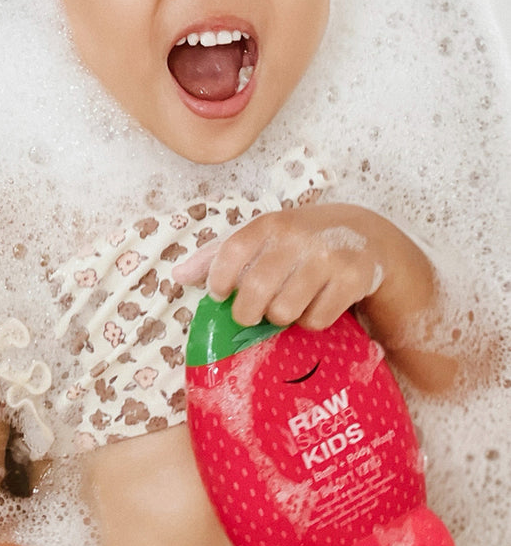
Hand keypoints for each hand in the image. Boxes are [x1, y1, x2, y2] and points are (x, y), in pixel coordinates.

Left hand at [182, 203, 389, 331]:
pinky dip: (311, 321)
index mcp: (271, 224)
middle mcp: (298, 237)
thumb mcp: (264, 237)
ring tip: (287, 304)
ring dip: (281, 317)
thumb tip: (178, 276)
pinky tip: (315, 304)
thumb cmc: (301, 241)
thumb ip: (220, 255)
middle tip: (251, 314)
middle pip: (255, 291)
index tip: (220, 294)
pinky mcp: (352, 279)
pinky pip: (316, 319)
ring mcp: (327, 257)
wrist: (366, 235)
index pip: (231, 251)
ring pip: (284, 310)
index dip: (219, 279)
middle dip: (247, 312)